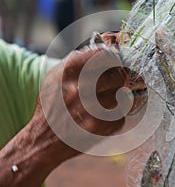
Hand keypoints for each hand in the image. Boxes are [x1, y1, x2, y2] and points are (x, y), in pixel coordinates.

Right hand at [30, 45, 128, 160]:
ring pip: (120, 97)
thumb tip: (107, 46)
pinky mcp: (98, 128)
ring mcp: (89, 110)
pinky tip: (100, 119)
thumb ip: (78, 61)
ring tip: (103, 104)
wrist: (41, 140)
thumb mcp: (56, 77)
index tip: (115, 62)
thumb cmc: (51, 105)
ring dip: (116, 100)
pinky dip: (113, 119)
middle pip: (118, 76)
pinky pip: (119, 117)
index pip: (103, 55)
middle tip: (115, 84)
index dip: (113, 58)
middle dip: (119, 80)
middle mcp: (79, 89)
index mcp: (68, 72)